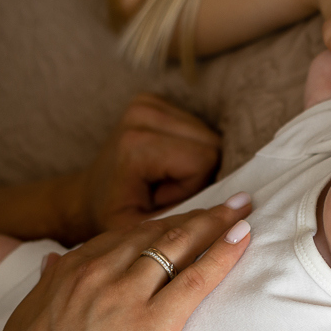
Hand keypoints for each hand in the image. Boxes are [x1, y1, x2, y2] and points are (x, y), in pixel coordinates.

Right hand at [0, 197, 251, 330]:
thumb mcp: (27, 316)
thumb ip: (46, 285)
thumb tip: (53, 261)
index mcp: (71, 270)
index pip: (125, 235)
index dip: (158, 225)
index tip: (181, 218)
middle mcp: (100, 272)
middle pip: (157, 233)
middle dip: (195, 215)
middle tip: (226, 203)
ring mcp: (128, 295)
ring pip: (179, 244)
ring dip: (214, 222)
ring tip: (241, 209)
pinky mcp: (154, 322)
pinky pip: (196, 277)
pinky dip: (223, 253)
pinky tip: (243, 236)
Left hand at [78, 94, 219, 237]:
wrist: (88, 198)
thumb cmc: (118, 218)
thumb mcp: (150, 231)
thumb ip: (192, 220)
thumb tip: (242, 205)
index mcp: (137, 144)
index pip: (203, 159)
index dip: (192, 186)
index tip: (161, 198)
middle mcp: (141, 113)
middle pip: (211, 143)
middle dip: (196, 173)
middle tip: (163, 189)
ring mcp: (145, 102)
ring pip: (209, 135)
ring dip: (193, 162)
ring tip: (162, 177)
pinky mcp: (151, 100)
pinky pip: (198, 127)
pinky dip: (188, 148)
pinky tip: (163, 162)